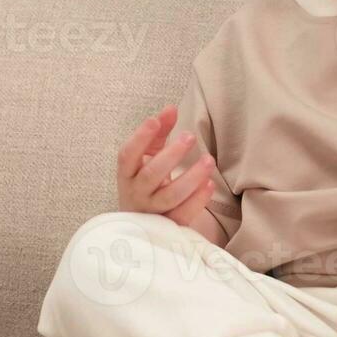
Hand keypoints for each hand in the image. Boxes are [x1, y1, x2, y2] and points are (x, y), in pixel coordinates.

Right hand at [116, 105, 214, 227]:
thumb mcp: (149, 156)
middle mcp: (135, 194)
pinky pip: (184, 214)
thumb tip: (171, 108)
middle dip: (171, 155)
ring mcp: (151, 213)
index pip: (127, 155)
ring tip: (209, 160)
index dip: (140, 138)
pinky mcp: (169, 227)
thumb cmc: (147, 182)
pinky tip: (210, 184)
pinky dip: (198, 200)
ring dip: (191, 177)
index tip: (155, 121)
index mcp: (127, 174)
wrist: (142, 223)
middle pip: (150, 175)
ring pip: (170, 196)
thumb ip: (158, 132)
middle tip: (190, 136)